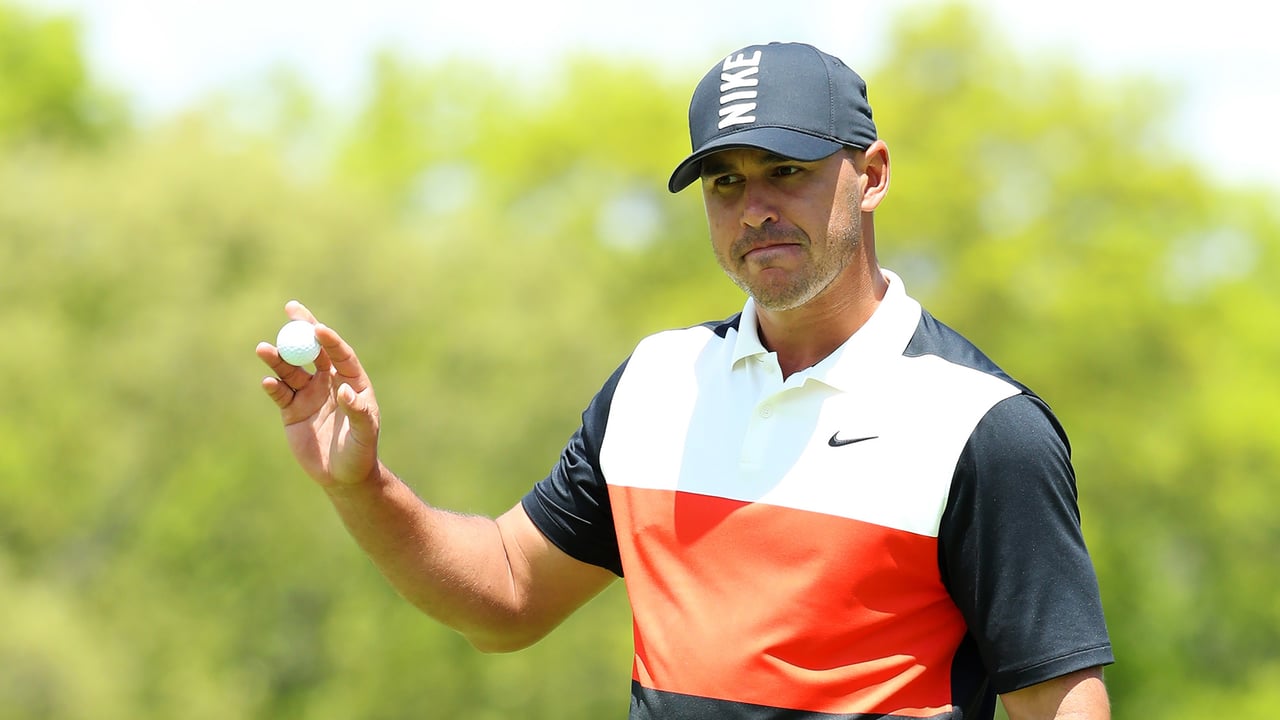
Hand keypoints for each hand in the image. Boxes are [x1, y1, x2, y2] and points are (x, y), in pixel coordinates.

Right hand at [256, 300, 381, 488]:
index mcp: (352, 382)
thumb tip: (346, 392)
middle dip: (302, 330)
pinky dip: (273, 386)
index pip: (340, 355)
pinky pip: (280, 393)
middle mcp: (330, 383)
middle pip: (314, 351)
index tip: (318, 328)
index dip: (330, 341)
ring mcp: (309, 394)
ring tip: (263, 349)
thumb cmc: (360, 452)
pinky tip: (268, 382)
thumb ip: (358, 412)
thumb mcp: (364, 433)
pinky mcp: (292, 410)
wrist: (342, 476)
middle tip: (291, 309)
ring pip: (292, 369)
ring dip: (278, 358)